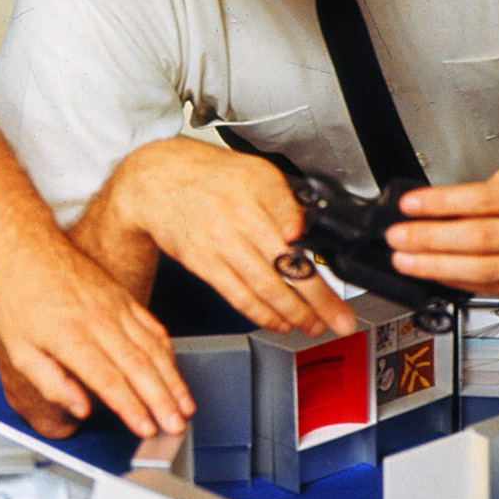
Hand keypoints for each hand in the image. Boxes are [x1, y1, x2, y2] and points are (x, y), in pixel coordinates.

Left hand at [0, 246, 194, 439]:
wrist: (29, 249)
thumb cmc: (21, 299)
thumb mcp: (19, 350)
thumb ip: (50, 383)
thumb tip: (79, 409)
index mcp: (72, 338)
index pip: (109, 380)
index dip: (130, 407)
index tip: (145, 427)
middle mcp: (99, 321)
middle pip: (139, 367)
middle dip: (162, 401)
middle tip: (176, 426)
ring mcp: (117, 308)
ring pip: (154, 349)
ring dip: (172, 381)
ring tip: (185, 406)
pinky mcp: (125, 299)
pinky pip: (154, 328)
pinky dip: (168, 354)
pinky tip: (174, 372)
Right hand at [97, 137, 356, 337]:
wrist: (157, 182)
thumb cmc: (209, 177)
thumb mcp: (256, 173)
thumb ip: (285, 201)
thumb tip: (306, 230)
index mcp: (258, 197)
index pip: (298, 240)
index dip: (321, 270)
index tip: (341, 292)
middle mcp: (239, 222)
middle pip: (286, 270)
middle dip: (317, 302)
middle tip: (338, 321)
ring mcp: (219, 246)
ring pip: (263, 288)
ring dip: (292, 314)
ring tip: (312, 326)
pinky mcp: (203, 264)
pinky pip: (236, 295)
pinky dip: (260, 313)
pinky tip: (278, 322)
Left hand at [388, 152, 498, 297]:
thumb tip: (457, 200)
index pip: (485, 200)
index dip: (442, 204)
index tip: (411, 204)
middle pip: (480, 240)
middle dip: (431, 241)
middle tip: (398, 238)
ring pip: (484, 271)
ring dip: (437, 269)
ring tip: (406, 261)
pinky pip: (494, 289)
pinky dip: (461, 283)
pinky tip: (436, 276)